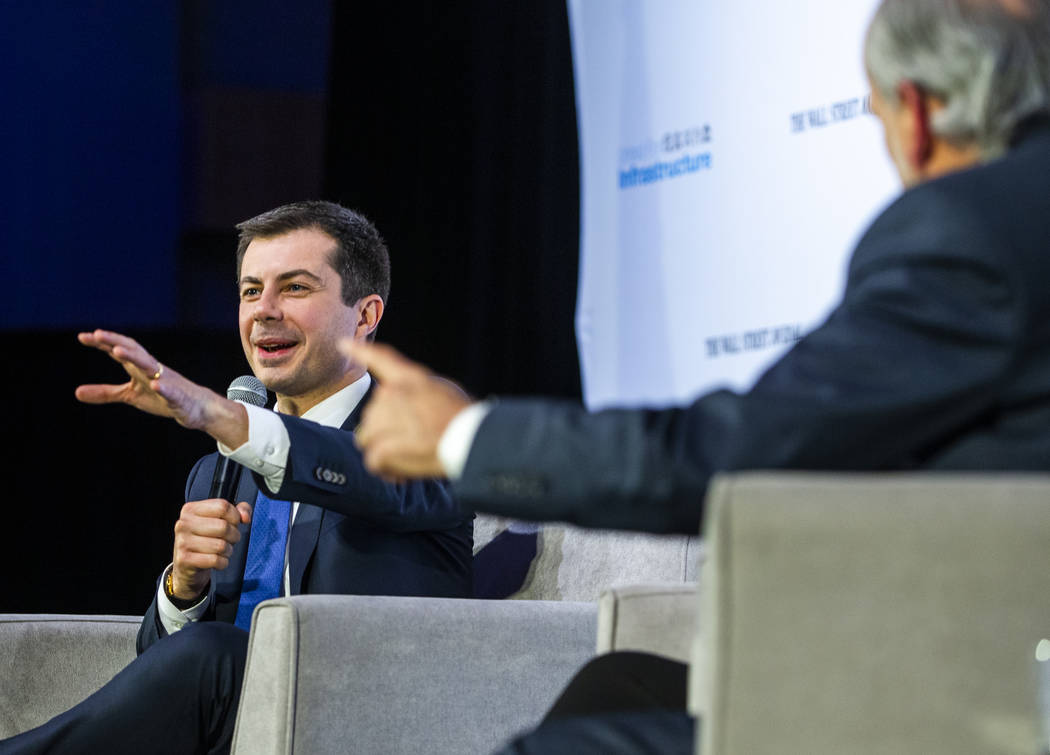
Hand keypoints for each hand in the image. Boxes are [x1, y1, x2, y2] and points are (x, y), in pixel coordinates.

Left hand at [75, 329, 248, 446]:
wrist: (196, 407)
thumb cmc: (161, 396)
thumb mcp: (129, 394)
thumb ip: (105, 392)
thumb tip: (76, 392)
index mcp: (139, 367)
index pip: (120, 350)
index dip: (103, 343)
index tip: (83, 337)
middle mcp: (152, 369)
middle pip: (134, 351)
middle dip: (116, 341)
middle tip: (97, 334)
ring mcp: (166, 381)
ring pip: (150, 366)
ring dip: (135, 358)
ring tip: (118, 352)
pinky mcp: (178, 397)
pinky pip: (172, 391)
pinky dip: (164, 387)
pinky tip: (156, 385)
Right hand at [170, 499, 252, 600]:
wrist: (188, 564)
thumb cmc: (207, 538)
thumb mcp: (221, 519)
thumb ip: (240, 510)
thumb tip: (245, 517)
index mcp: (191, 509)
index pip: (222, 506)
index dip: (235, 516)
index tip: (233, 523)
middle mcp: (184, 523)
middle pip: (223, 526)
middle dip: (234, 535)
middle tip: (229, 539)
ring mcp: (182, 542)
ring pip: (220, 545)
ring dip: (228, 550)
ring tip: (222, 550)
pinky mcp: (184, 559)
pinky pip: (215, 560)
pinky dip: (222, 563)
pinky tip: (216, 560)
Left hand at [342, 340, 471, 480]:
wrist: (469, 438)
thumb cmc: (463, 418)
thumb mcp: (443, 390)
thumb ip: (417, 392)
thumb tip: (403, 406)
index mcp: (410, 378)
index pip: (381, 358)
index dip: (359, 351)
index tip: (342, 344)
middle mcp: (393, 393)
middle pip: (372, 415)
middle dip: (386, 433)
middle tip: (411, 444)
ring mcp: (387, 419)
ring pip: (367, 439)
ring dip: (383, 452)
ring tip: (406, 461)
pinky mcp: (384, 444)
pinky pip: (372, 460)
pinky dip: (384, 469)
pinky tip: (400, 474)